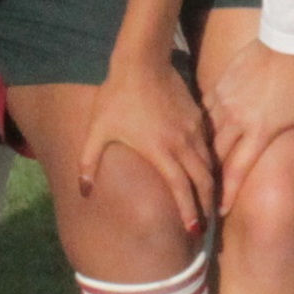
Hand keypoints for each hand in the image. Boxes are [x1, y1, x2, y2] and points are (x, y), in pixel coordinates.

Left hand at [82, 45, 217, 234]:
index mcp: (161, 152)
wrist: (142, 61)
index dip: (189, 212)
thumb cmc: (117, 97)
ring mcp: (193, 130)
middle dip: (206, 205)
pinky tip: (207, 171)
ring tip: (209, 202)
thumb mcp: (98, 130)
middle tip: (205, 225)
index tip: (192, 232)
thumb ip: (88, 163)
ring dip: (210, 185)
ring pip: (209, 164)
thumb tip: (83, 192)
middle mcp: (182, 144)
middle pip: (203, 181)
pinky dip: (210, 163)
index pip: (181, 190)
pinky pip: (209, 146)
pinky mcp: (198, 117)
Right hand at [205, 38, 293, 211]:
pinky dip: (208, 123)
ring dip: (209, 149)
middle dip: (215, 173)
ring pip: (209, 134)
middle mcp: (236, 121)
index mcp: (258, 132)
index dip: (228, 193)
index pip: (237, 171)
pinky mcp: (219, 86)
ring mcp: (224, 102)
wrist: (284, 41)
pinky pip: (207, 111)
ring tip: (209, 161)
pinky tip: (209, 129)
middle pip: (217, 155)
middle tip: (213, 187)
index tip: (221, 210)